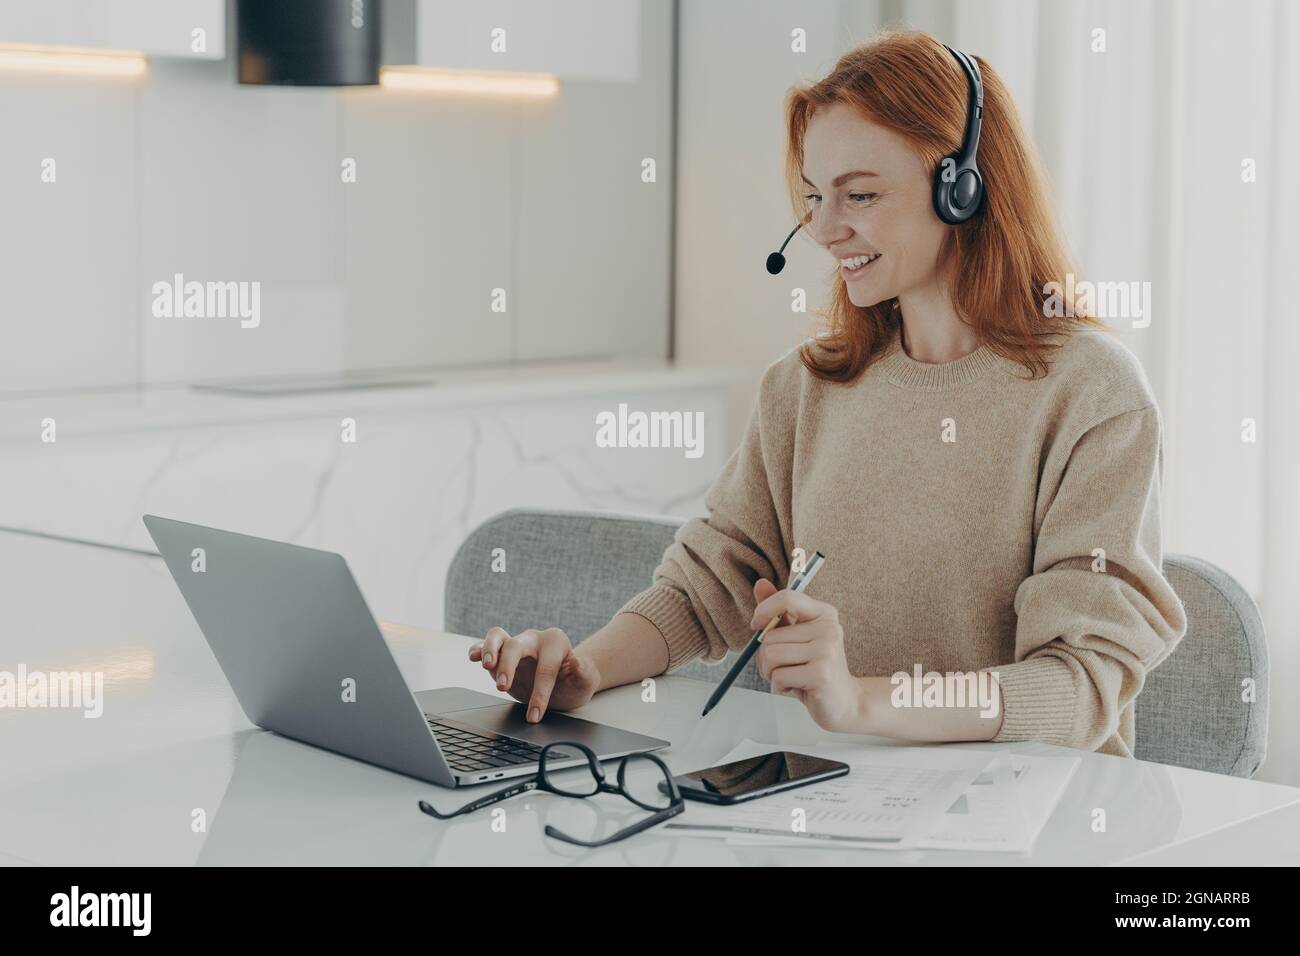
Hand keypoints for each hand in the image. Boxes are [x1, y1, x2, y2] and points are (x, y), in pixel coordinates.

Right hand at [469, 627, 600, 721]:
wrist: (562, 684)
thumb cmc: (572, 683)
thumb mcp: (585, 683)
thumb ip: (586, 673)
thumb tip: (580, 662)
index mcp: (556, 643)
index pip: (546, 669)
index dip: (540, 693)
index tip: (535, 716)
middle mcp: (534, 639)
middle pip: (517, 645)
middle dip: (509, 666)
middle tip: (504, 688)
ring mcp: (515, 644)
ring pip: (498, 636)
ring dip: (490, 650)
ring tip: (487, 666)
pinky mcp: (501, 653)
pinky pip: (486, 644)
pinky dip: (478, 649)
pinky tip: (473, 657)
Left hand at [749, 578, 865, 733]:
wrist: (843, 702)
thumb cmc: (814, 668)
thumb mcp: (795, 636)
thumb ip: (778, 611)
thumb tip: (760, 583)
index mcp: (823, 613)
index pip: (786, 598)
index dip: (764, 610)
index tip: (757, 625)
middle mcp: (828, 628)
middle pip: (771, 636)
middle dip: (766, 657)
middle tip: (784, 667)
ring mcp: (827, 651)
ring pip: (771, 656)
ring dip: (771, 673)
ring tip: (790, 677)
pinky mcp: (821, 674)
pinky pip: (779, 676)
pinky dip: (780, 686)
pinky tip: (797, 688)